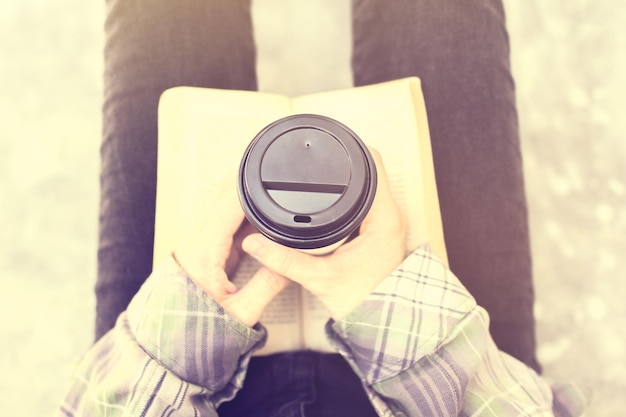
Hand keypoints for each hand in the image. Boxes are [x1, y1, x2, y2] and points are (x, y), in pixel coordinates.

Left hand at [174, 177, 289, 326]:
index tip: (266, 174)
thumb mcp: (241, 313)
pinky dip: (240, 216)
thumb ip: (268, 284)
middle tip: (272, 178)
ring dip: (241, 199)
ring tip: (268, 197)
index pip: (225, 204)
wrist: (172, 343)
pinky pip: (221, 222)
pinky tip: (258, 220)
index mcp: (203, 251)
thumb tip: (291, 261)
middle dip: (245, 185)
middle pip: (219, 196)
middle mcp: (196, 241)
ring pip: (218, 206)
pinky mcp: (202, 250)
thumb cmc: (200, 330)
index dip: (246, 185)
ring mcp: (197, 243)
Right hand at [241, 149, 405, 319]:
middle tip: (321, 155)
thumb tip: (255, 244)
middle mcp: (391, 216)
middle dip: (346, 160)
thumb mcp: (319, 278)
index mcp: (383, 219)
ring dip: (351, 177)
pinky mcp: (380, 230)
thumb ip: (285, 260)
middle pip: (371, 170)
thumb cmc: (362, 300)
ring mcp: (387, 222)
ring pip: (371, 185)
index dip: (354, 147)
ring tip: (325, 172)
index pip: (374, 165)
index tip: (332, 141)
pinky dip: (353, 195)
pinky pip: (369, 201)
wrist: (379, 321)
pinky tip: (334, 198)